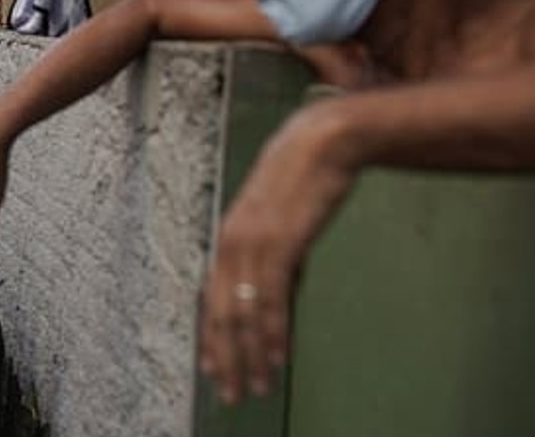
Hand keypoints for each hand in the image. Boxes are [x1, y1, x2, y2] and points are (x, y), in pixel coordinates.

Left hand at [198, 104, 355, 404]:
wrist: (323, 141)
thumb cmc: (305, 177)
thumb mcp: (282, 221)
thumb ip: (276, 259)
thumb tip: (278, 296)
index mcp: (228, 237)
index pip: (211, 299)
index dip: (211, 338)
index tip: (211, 369)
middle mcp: (231, 242)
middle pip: (221, 314)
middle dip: (226, 358)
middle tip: (230, 393)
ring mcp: (252, 243)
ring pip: (244, 312)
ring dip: (249, 355)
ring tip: (255, 386)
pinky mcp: (279, 243)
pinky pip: (271, 299)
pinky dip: (272, 332)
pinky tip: (275, 358)